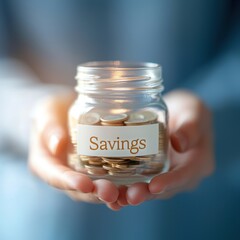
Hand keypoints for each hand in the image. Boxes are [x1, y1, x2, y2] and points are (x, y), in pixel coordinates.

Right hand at [28, 93, 118, 205]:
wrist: (68, 110)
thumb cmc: (53, 111)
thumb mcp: (46, 114)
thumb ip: (48, 127)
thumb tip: (58, 144)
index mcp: (46, 164)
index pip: (55, 177)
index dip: (70, 182)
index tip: (85, 184)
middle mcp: (66, 173)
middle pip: (80, 190)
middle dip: (96, 193)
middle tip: (111, 192)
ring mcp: (83, 172)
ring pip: (97, 189)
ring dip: (114, 194)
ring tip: (128, 194)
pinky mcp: (99, 168)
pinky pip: (111, 179)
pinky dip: (124, 185)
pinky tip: (138, 186)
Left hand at [118, 90, 214, 206]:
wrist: (178, 114)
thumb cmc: (189, 111)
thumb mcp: (194, 112)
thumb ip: (189, 127)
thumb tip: (178, 143)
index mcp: (199, 163)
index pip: (185, 175)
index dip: (170, 182)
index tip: (154, 187)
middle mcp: (182, 174)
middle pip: (165, 188)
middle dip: (147, 194)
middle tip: (130, 197)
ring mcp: (166, 175)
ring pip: (150, 189)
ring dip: (133, 194)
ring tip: (116, 198)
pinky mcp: (152, 171)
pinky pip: (140, 182)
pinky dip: (126, 187)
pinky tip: (111, 191)